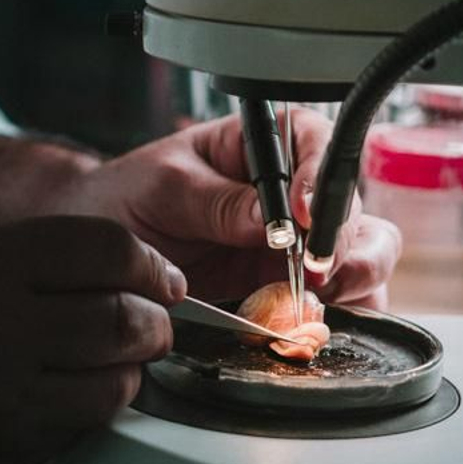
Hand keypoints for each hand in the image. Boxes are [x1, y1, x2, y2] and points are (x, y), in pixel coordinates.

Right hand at [0, 216, 183, 463]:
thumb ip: (37, 261)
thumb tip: (128, 271)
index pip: (106, 251)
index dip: (148, 264)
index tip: (159, 276)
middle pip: (124, 320)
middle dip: (154, 321)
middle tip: (152, 320)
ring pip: (115, 386)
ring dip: (127, 371)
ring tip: (109, 359)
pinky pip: (77, 431)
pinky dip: (84, 410)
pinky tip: (59, 393)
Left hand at [60, 111, 399, 307]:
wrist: (98, 257)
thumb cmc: (123, 202)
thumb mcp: (160, 188)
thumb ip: (215, 201)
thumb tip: (270, 219)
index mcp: (257, 146)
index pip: (313, 140)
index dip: (319, 174)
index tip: (302, 211)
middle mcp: (288, 193)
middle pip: (349, 202)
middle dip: (343, 237)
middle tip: (313, 268)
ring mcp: (296, 244)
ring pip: (364, 251)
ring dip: (356, 276)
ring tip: (318, 297)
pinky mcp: (292, 291)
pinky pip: (342, 302)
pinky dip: (341, 315)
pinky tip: (310, 323)